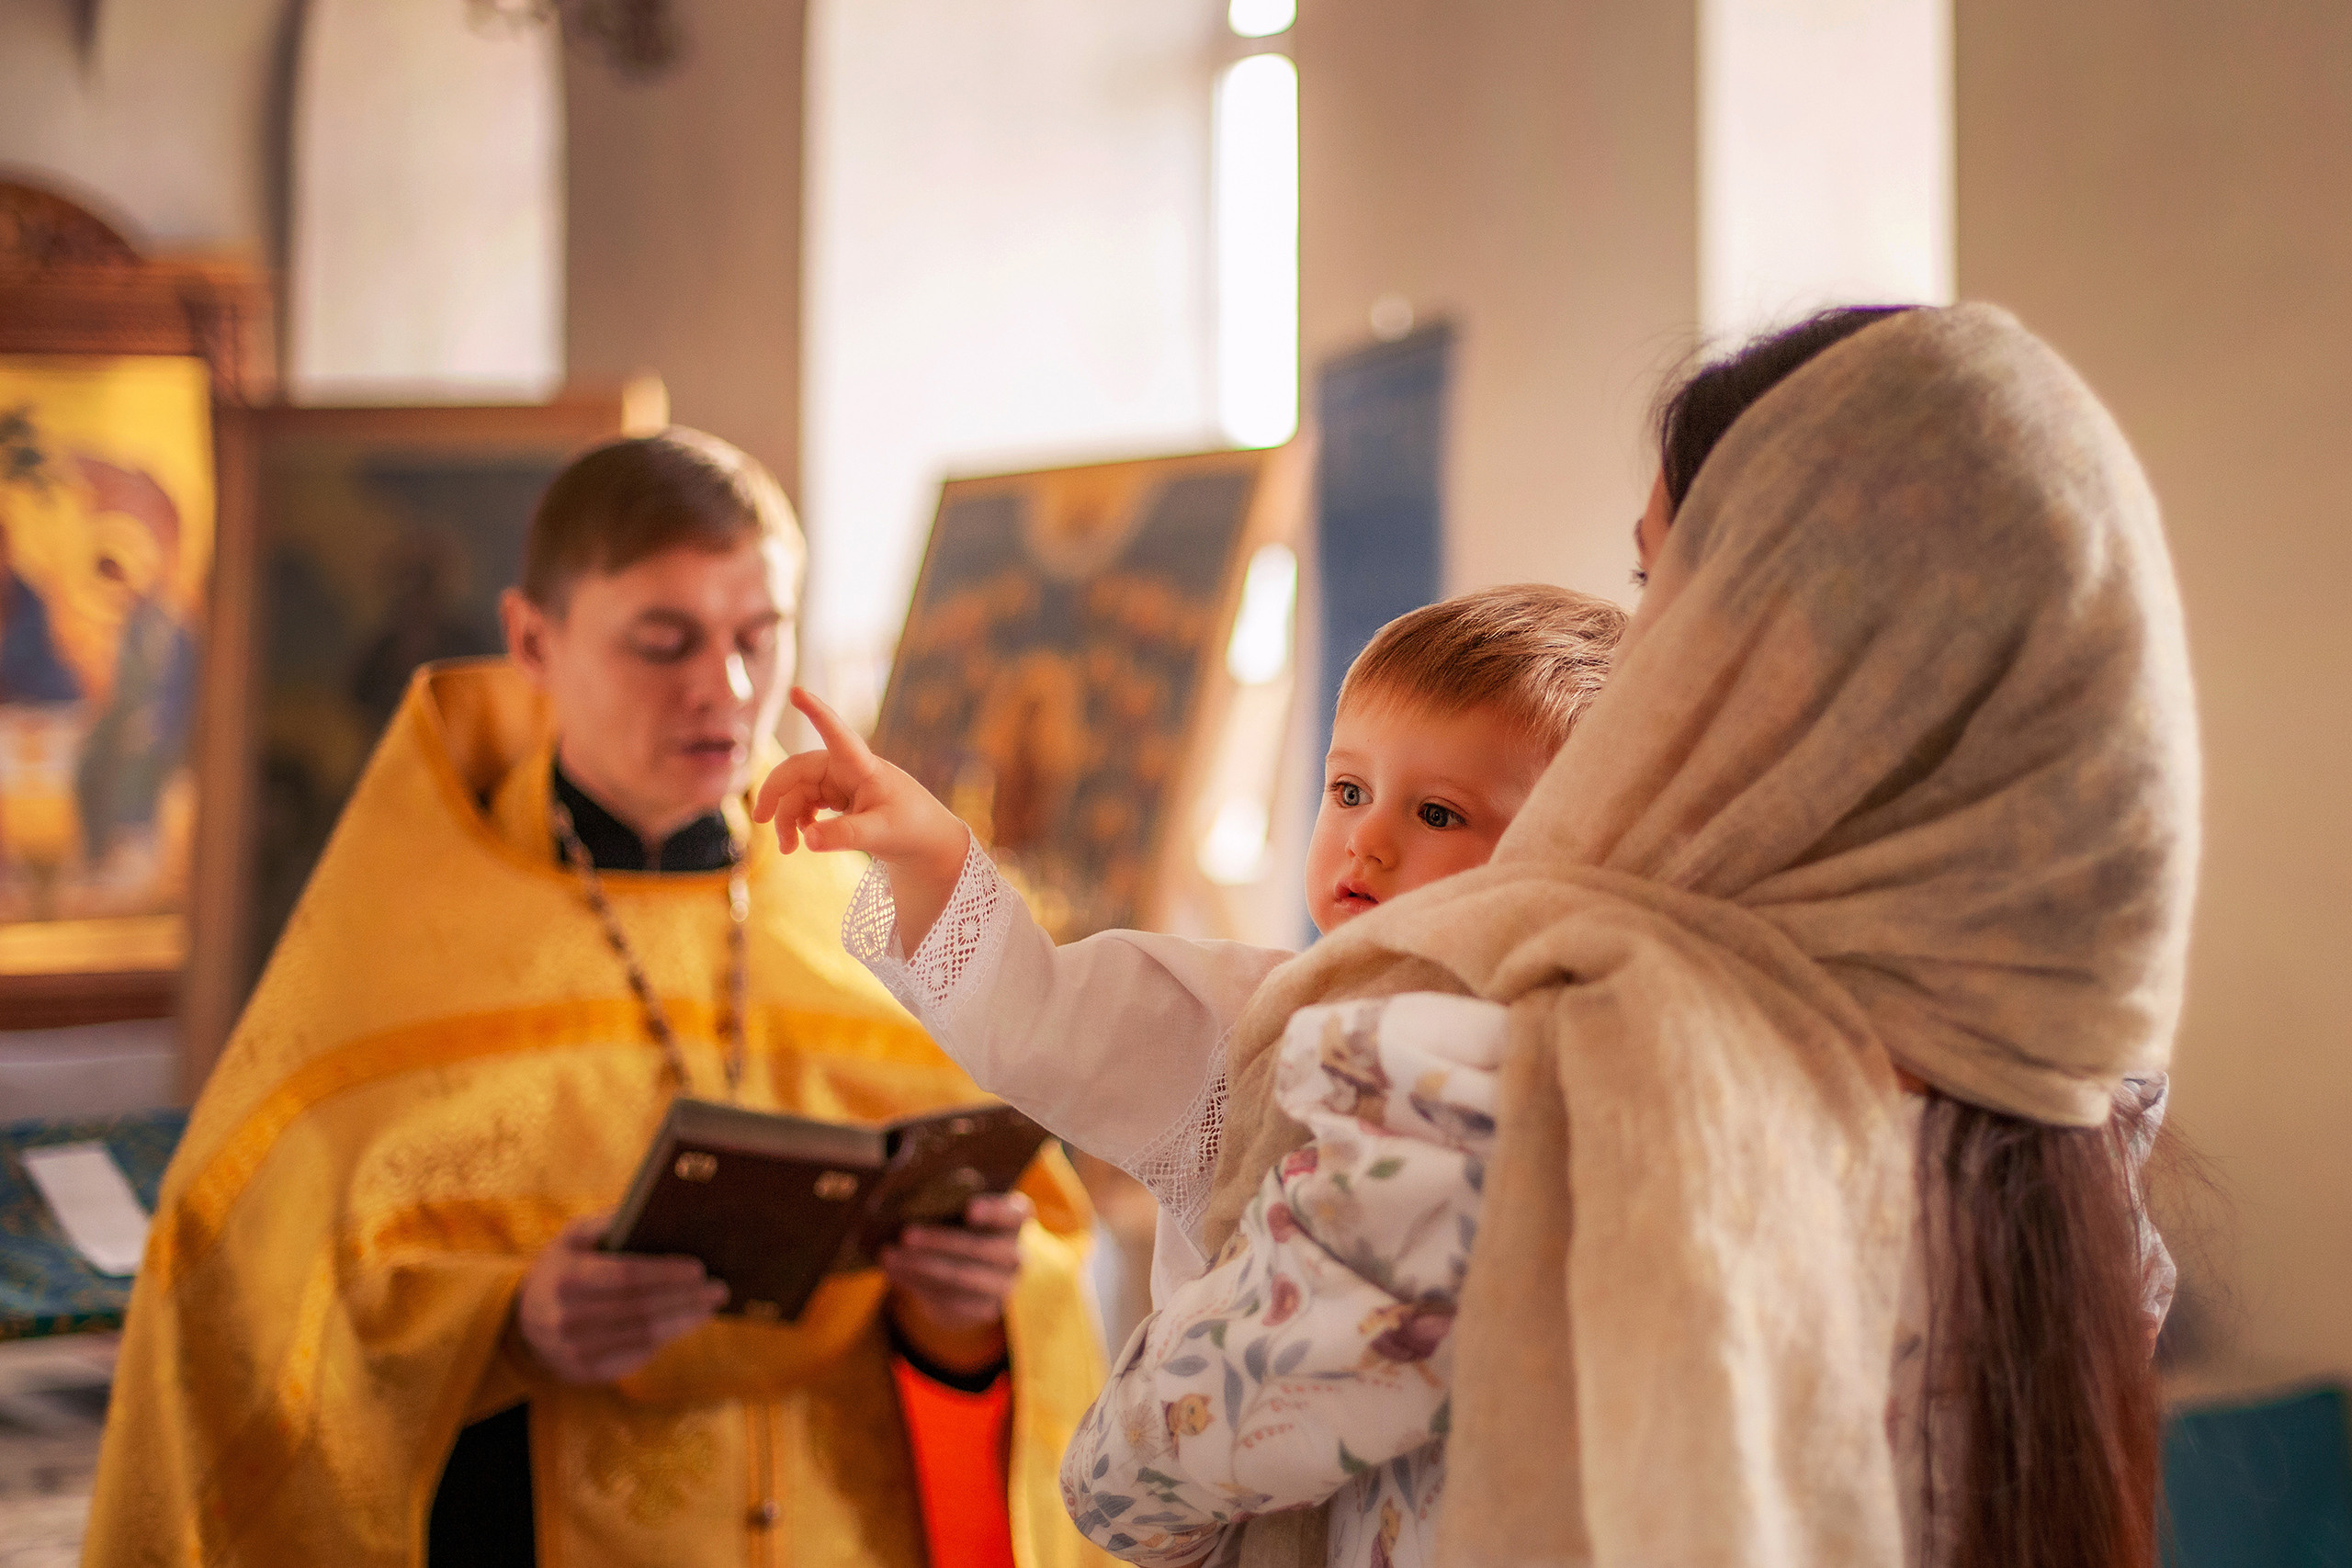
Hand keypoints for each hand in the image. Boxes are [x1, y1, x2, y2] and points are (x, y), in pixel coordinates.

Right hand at [515, 1216, 727, 1384]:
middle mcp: (566, 1316)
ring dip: (682, 1322)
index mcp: (567, 1276)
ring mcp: (572, 1349)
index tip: (698, 1269)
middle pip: (640, 1309)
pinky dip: (662, 1342)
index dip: (664, 1273)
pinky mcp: (582, 1371)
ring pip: (641, 1337)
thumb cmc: (564, 1266)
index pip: (625, 1276)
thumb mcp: (574, 1235)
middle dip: (685, 1299)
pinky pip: (632, 1358)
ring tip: (709, 1308)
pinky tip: (684, 1326)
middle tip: (719, 1289)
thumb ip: (607, 1222)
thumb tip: (649, 1208)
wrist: (524, 1318)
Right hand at [752, 687, 970, 946]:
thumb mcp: (880, 834)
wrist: (924, 841)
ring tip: (788, 849)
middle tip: (760, 819)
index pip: (837, 733)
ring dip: (786, 818)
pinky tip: (802, 840)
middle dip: (776, 792)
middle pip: (798, 770)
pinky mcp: (837, 797)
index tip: (796, 691)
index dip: (816, 712)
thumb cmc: (910, 827)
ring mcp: (839, 782)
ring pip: (798, 792)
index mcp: (861, 765)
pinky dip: (798, 822)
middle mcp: (846, 768)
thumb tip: (807, 840)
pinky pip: (806, 803)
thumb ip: (844, 836)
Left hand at [883, 1191, 1031, 1344]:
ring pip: (961, 1277)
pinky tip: (894, 1272)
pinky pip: (950, 1299)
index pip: (1013, 1213)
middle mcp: (1018, 1253)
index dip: (993, 1211)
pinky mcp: (986, 1310)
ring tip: (889, 1255)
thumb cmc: (961, 1224)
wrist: (973, 1271)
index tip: (969, 1209)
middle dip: (939, 1241)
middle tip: (905, 1234)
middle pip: (979, 1247)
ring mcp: (1006, 1285)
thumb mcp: (961, 1209)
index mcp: (1018, 1218)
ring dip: (920, 1266)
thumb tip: (906, 1204)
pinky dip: (917, 1285)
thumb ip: (946, 1203)